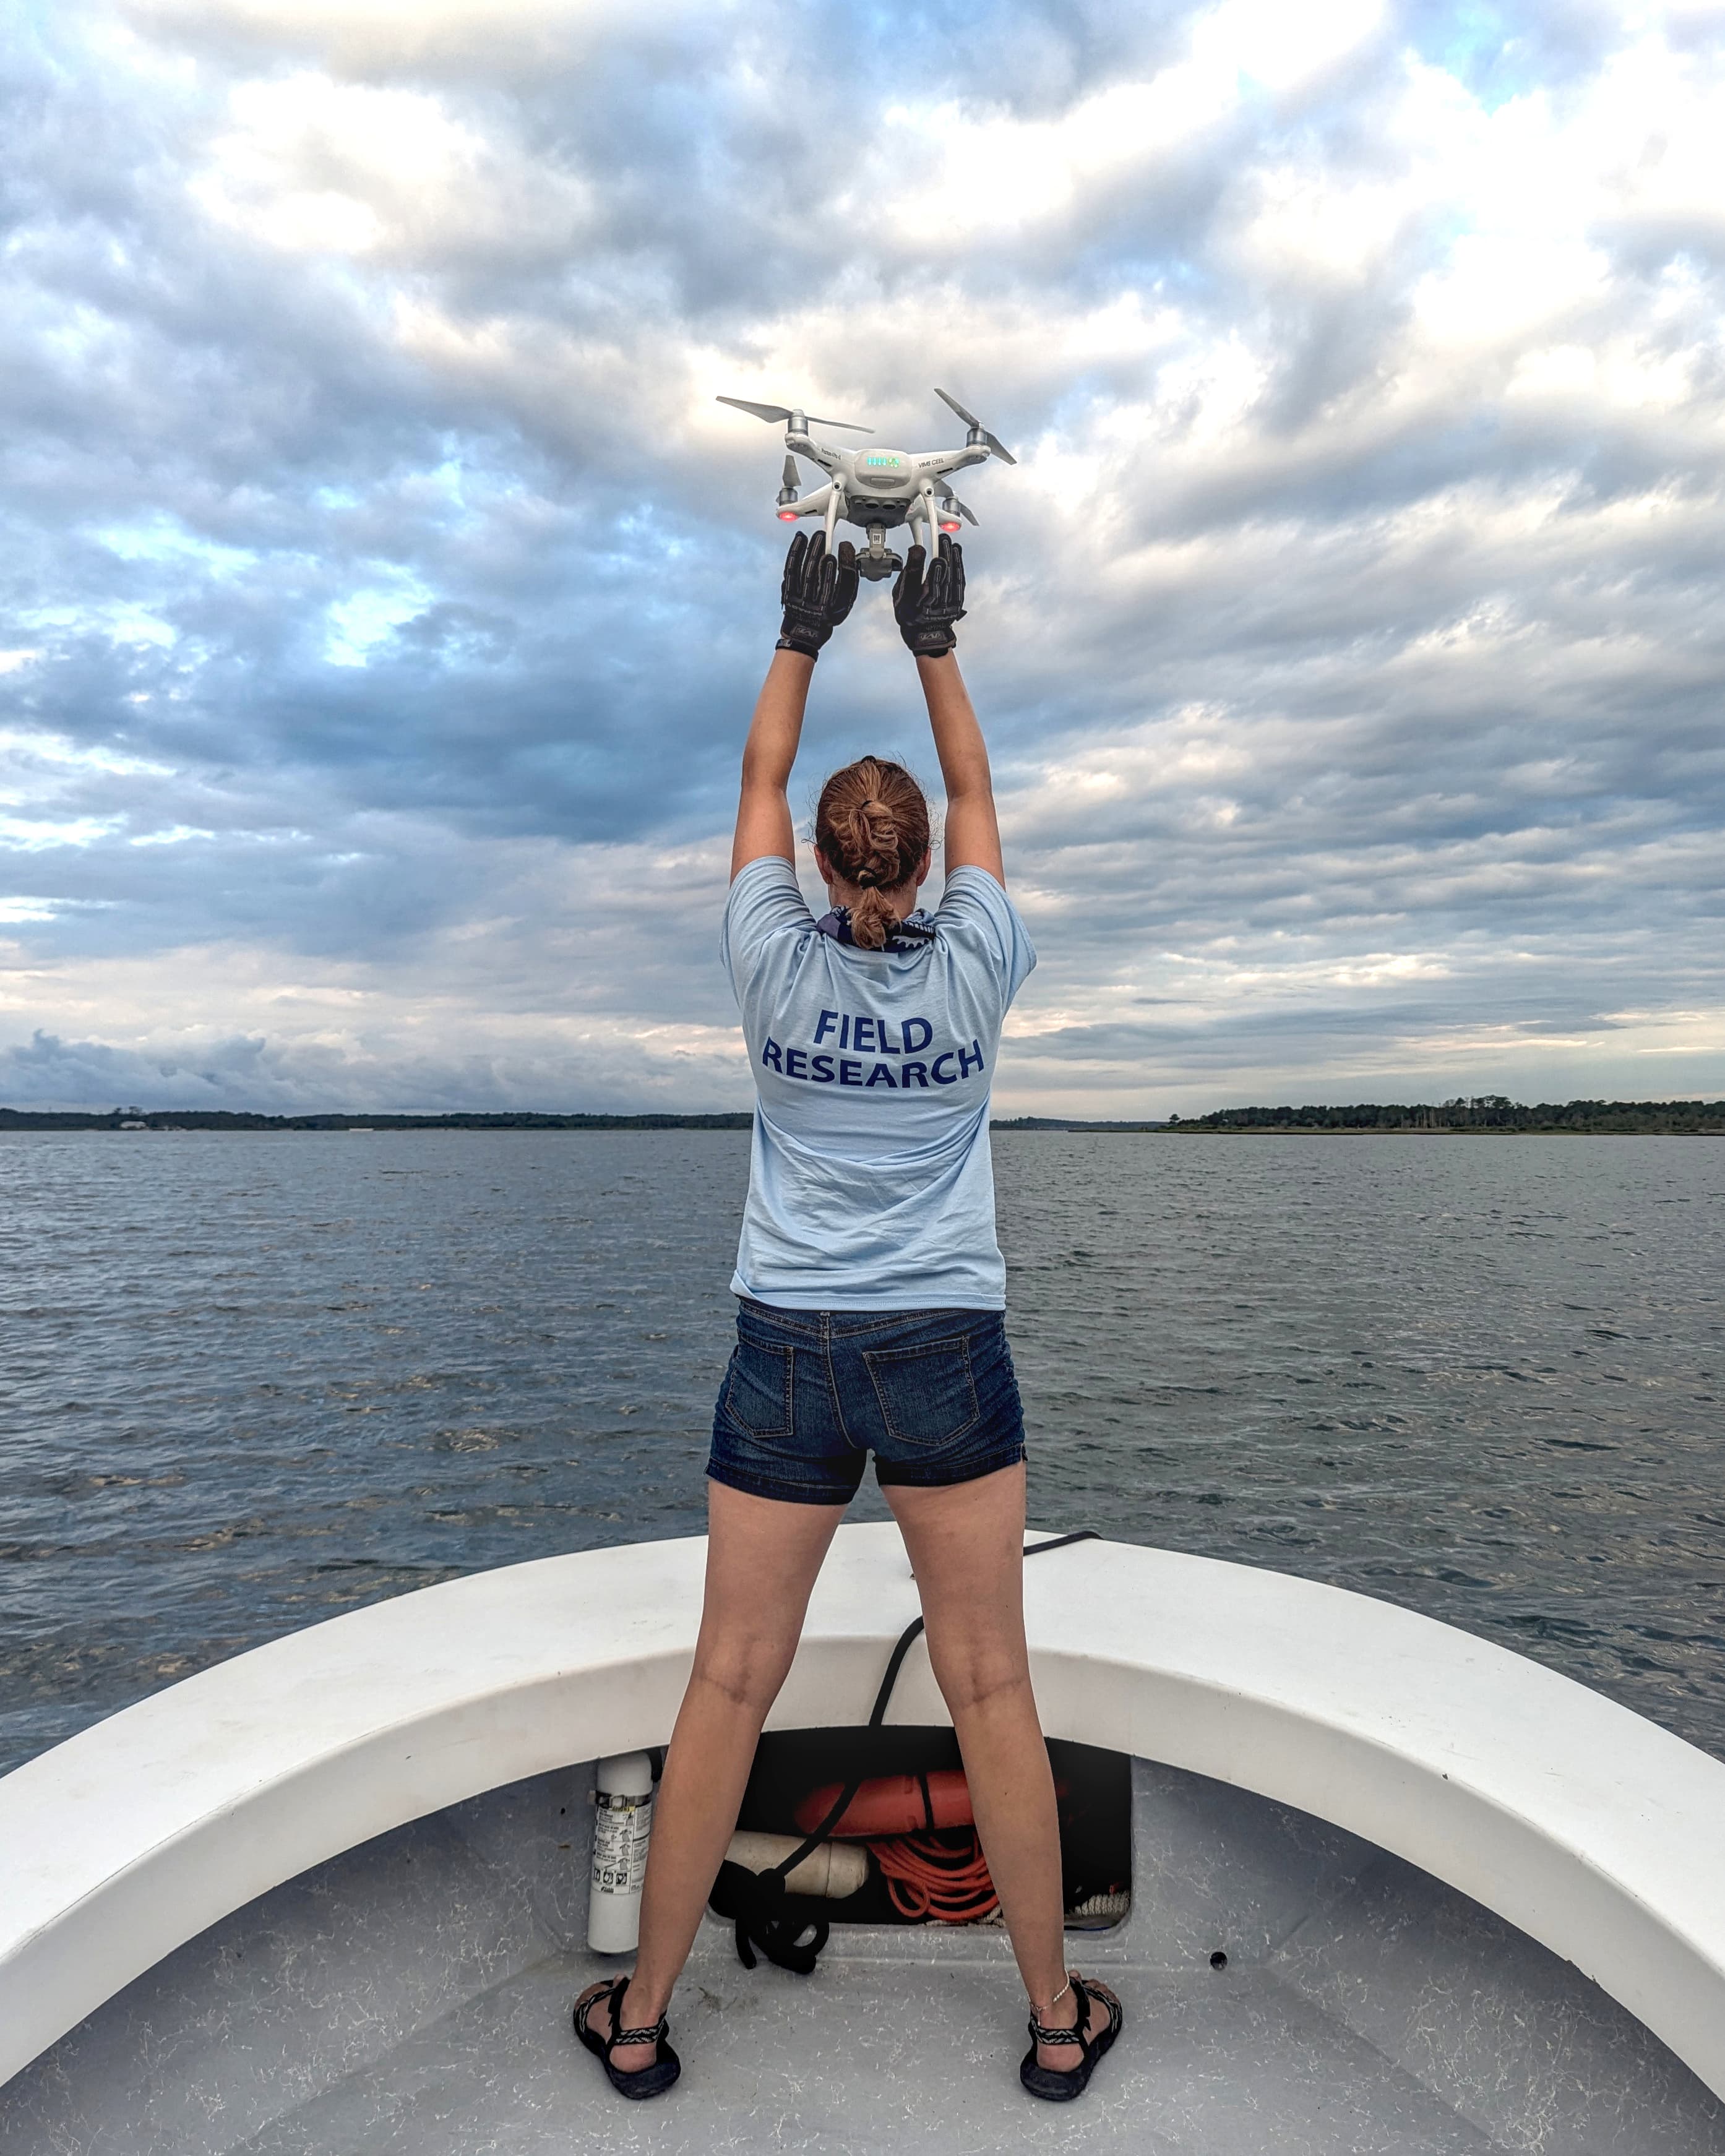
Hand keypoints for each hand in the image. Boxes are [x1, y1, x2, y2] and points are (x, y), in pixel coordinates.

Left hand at [777, 531, 858, 659]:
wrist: (804, 634)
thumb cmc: (825, 616)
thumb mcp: (842, 604)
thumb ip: (848, 581)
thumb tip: (846, 555)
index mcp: (831, 609)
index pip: (841, 582)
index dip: (844, 562)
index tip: (844, 546)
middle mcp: (814, 605)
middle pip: (820, 573)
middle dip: (822, 551)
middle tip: (824, 535)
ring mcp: (799, 599)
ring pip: (806, 570)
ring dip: (810, 550)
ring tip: (816, 537)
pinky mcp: (788, 593)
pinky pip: (791, 570)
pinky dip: (795, 554)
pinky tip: (799, 541)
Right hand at [892, 536, 965, 657]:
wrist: (925, 634)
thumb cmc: (910, 612)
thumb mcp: (900, 595)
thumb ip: (907, 574)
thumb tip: (916, 552)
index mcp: (912, 606)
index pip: (914, 583)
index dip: (918, 566)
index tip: (920, 549)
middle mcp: (929, 608)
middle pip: (937, 578)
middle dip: (940, 556)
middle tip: (941, 539)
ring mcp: (945, 607)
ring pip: (950, 580)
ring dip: (951, 559)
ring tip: (950, 544)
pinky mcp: (955, 605)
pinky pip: (958, 583)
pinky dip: (958, 567)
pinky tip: (957, 555)